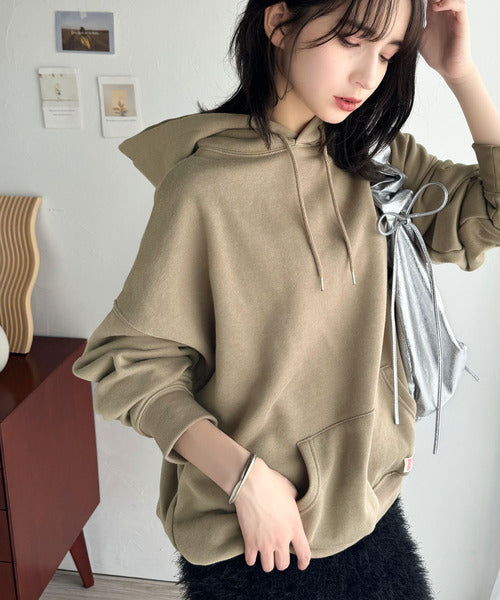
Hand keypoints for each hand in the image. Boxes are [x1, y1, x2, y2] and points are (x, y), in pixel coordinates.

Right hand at [233, 457, 311, 571]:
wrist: (251, 482)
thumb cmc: (272, 483)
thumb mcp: (291, 492)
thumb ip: (295, 505)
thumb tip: (294, 506)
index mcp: (295, 527)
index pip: (305, 554)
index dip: (304, 563)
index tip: (301, 565)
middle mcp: (281, 539)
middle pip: (283, 564)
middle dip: (281, 560)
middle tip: (277, 553)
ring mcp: (265, 542)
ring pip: (268, 567)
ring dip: (267, 561)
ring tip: (265, 553)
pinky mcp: (250, 542)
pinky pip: (251, 561)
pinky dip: (251, 558)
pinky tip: (252, 551)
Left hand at [419, 0, 474, 81]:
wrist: (449, 69)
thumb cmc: (436, 55)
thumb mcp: (419, 40)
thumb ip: (412, 30)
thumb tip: (396, 27)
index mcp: (434, 16)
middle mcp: (445, 13)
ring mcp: (454, 16)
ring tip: (430, 1)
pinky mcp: (462, 22)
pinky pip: (459, 6)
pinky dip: (449, 3)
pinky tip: (436, 8)